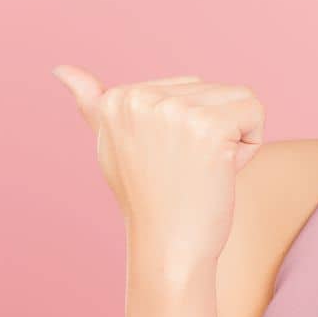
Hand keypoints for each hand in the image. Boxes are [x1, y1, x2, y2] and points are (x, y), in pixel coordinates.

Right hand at [51, 66, 265, 272]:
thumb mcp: (114, 145)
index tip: (165, 160)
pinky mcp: (208, 126)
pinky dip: (250, 146)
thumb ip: (94, 106)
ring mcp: (173, 111)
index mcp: (117, 99)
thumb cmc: (150, 200)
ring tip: (201, 170)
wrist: (169, 248)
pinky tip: (220, 171)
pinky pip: (256, 113)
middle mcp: (140, 99)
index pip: (190, 86)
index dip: (190, 127)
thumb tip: (61, 68)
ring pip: (239, 99)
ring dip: (233, 137)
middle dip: (214, 130)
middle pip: (215, 90)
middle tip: (186, 169)